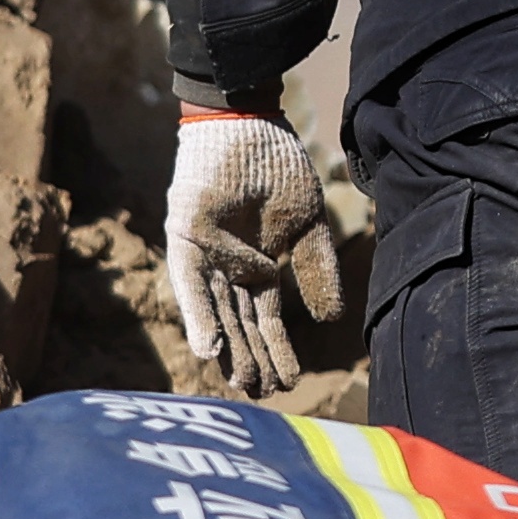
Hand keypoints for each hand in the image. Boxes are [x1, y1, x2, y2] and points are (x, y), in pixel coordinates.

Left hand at [164, 112, 338, 396]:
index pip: (265, 319)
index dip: (277, 351)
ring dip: (226, 348)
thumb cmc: (277, 168)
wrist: (250, 123)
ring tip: (239, 383)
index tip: (289, 384)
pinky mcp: (186, 238)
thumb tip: (331, 320)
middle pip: (239, 323)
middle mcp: (226, 268)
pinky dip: (199, 316)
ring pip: (215, 311)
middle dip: (251, 359)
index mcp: (256, 268)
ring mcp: (205, 255)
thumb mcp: (307, 227)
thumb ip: (318, 271)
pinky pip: (191, 284)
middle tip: (263, 395)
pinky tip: (209, 348)